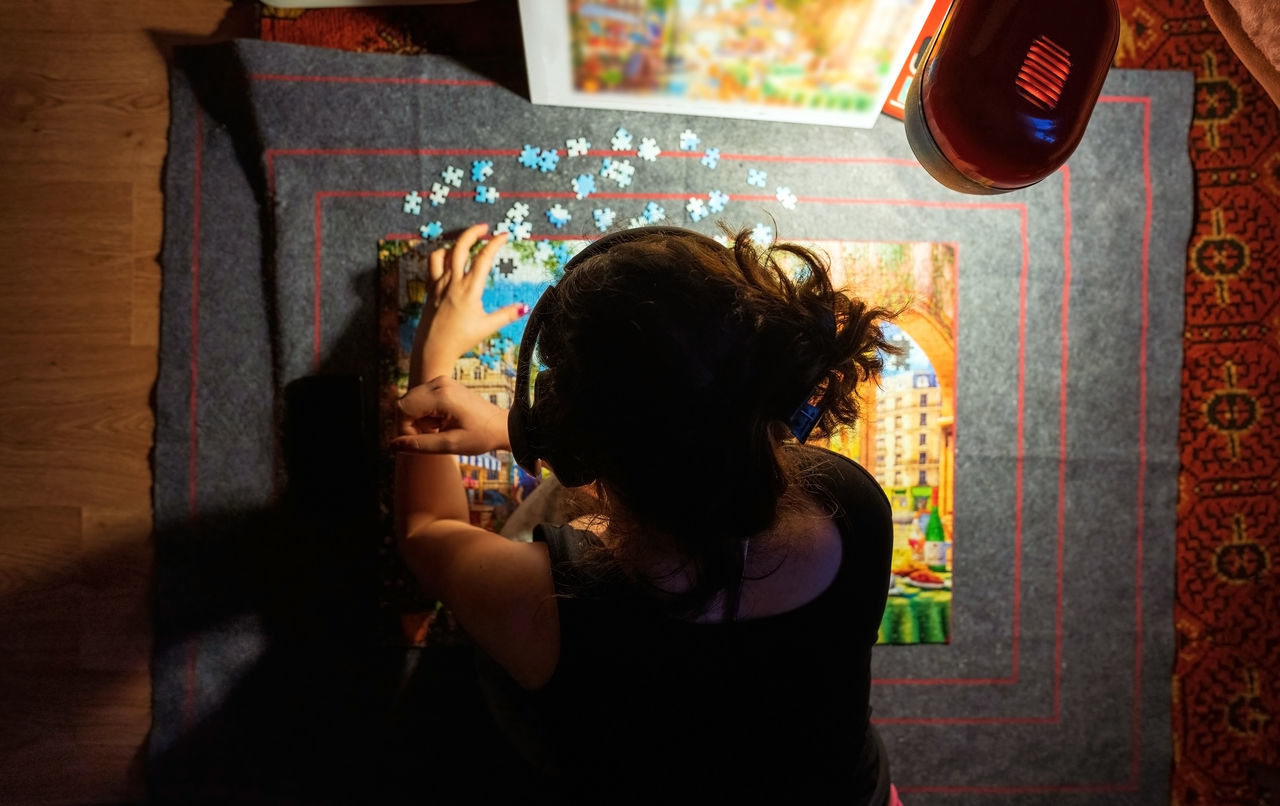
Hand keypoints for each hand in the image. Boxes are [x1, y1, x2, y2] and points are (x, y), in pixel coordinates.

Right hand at [393, 375, 510, 454]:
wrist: (501, 425)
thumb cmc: (480, 436)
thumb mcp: (450, 445)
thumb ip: (420, 445)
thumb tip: (392, 446)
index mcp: (441, 396)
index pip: (402, 409)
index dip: (405, 429)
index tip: (421, 441)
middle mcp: (438, 383)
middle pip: (405, 404)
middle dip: (411, 424)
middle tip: (431, 437)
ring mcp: (441, 381)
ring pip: (411, 402)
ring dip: (418, 420)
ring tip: (438, 430)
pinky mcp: (443, 385)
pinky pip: (421, 399)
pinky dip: (425, 414)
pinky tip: (440, 423)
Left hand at [411, 223, 525, 382]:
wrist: (432, 349)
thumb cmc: (460, 340)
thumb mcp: (487, 327)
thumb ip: (506, 315)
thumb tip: (524, 308)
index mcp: (469, 289)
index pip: (483, 258)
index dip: (495, 243)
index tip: (504, 235)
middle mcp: (452, 282)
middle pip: (461, 247)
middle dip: (473, 233)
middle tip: (484, 228)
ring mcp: (438, 284)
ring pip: (444, 253)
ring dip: (456, 244)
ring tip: (467, 244)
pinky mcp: (430, 290)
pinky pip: (433, 265)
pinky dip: (441, 256)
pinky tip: (448, 259)